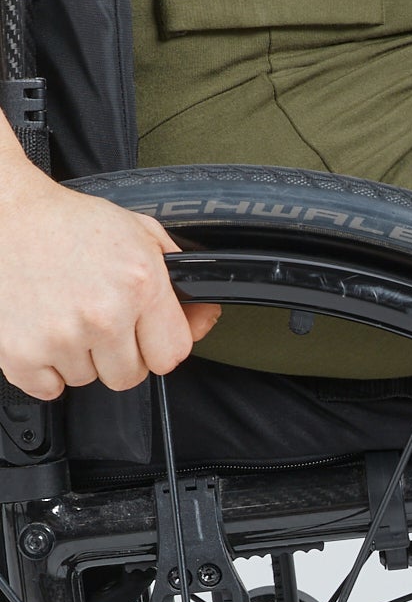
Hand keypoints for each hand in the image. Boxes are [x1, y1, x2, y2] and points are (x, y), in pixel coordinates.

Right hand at [0, 166, 220, 399]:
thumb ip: (175, 276)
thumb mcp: (139, 233)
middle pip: (130, 376)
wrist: (5, 212)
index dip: (158, 346)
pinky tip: (43, 333)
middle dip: (118, 354)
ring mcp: (60, 337)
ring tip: (63, 315)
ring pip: (88, 380)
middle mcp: (103, 315)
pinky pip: (48, 389)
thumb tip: (202, 317)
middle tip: (97, 319)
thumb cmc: (67, 222)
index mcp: (139, 286)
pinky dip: (44, 370)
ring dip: (79, 357)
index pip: (172, 356)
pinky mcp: (20, 353)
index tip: (143, 335)